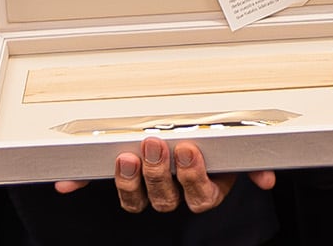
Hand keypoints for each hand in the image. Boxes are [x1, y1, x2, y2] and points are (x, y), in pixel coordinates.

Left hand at [52, 137, 274, 213]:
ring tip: (128, 155)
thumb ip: (251, 162)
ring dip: (129, 181)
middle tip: (155, 144)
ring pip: (136, 200)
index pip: (198, 195)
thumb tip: (267, 179)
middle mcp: (175, 194)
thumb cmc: (215, 138)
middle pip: (164, 199)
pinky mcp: (119, 178)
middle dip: (159, 172)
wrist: (197, 133)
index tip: (189, 151)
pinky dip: (80, 182)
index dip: (192, 177)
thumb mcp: (236, 146)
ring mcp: (145, 189)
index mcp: (203, 188)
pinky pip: (97, 184)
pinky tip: (65, 182)